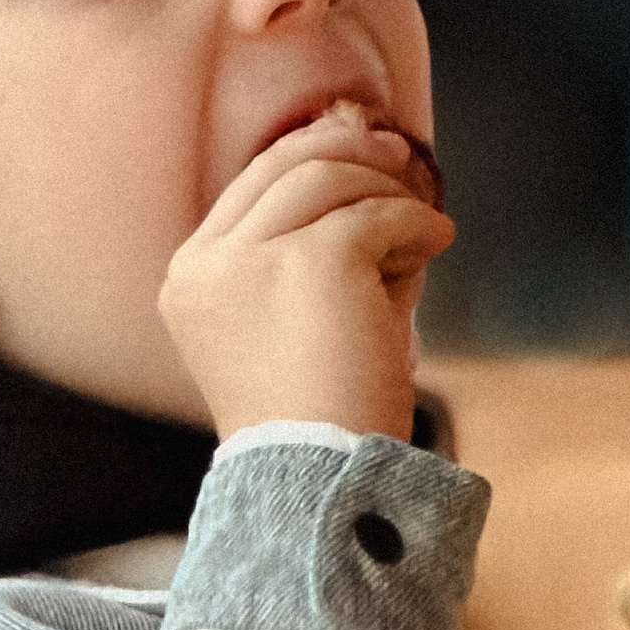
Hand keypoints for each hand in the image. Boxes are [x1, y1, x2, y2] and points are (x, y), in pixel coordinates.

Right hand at [160, 105, 454, 439]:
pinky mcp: (310, 259)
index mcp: (191, 278)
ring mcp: (252, 257)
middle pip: (285, 165)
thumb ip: (317, 247)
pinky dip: (416, 223)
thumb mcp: (296, 319)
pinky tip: (438, 242)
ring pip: (330, 179)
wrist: (321, 477)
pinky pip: (377, 215)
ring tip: (426, 228)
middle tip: (403, 157)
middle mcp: (207, 262)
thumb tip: (377, 169)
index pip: (251, 185)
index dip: (310, 153)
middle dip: (351, 152)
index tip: (363, 152)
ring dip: (389, 193)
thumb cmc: (321, 412)